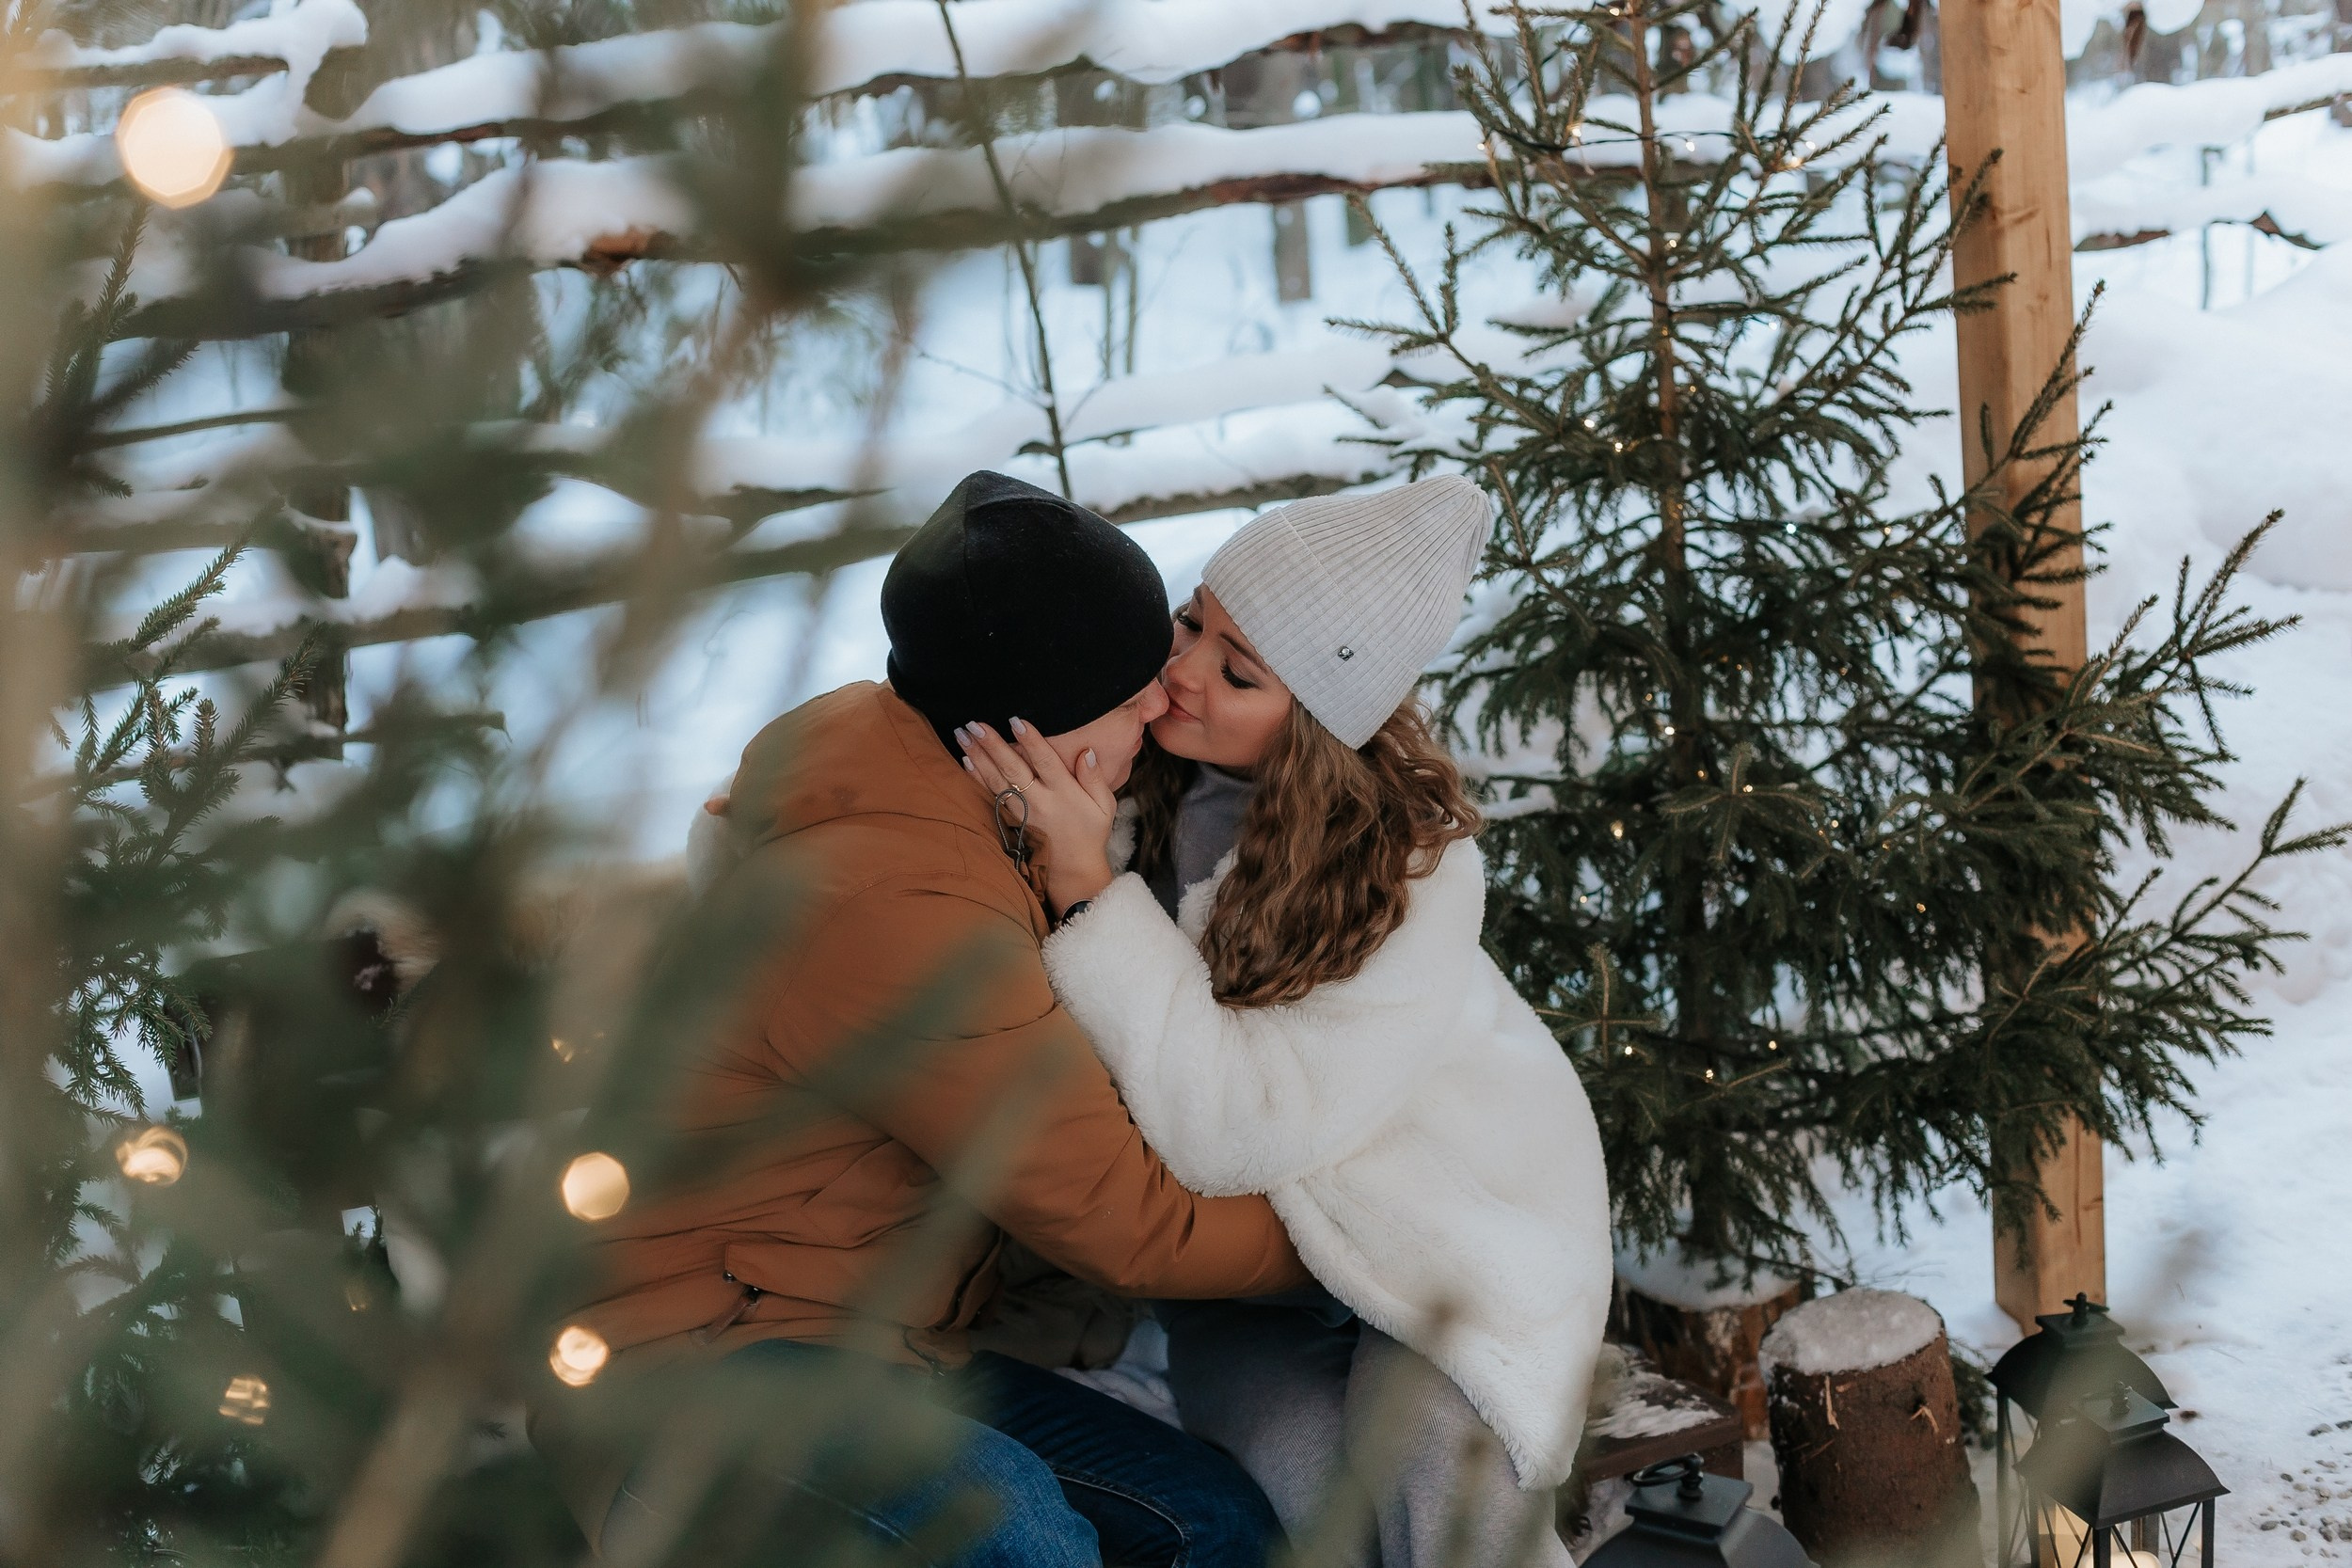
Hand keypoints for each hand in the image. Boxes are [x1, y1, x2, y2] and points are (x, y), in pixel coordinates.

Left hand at [957, 719, 1117, 915]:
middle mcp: (1040, 802)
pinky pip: (990, 796)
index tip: (1016, 720)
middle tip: (974, 723)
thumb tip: (1086, 751)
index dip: (1031, 741)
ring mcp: (1022, 813)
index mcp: (1065, 794)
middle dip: (992, 745)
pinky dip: (976, 779)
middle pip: (1013, 770)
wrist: (1073, 872)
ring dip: (978, 757)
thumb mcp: (1105, 806)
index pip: (1045, 762)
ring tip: (962, 734)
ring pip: (996, 781)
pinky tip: (965, 761)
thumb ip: (1095, 778)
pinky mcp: (1011, 821)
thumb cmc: (1091, 833)